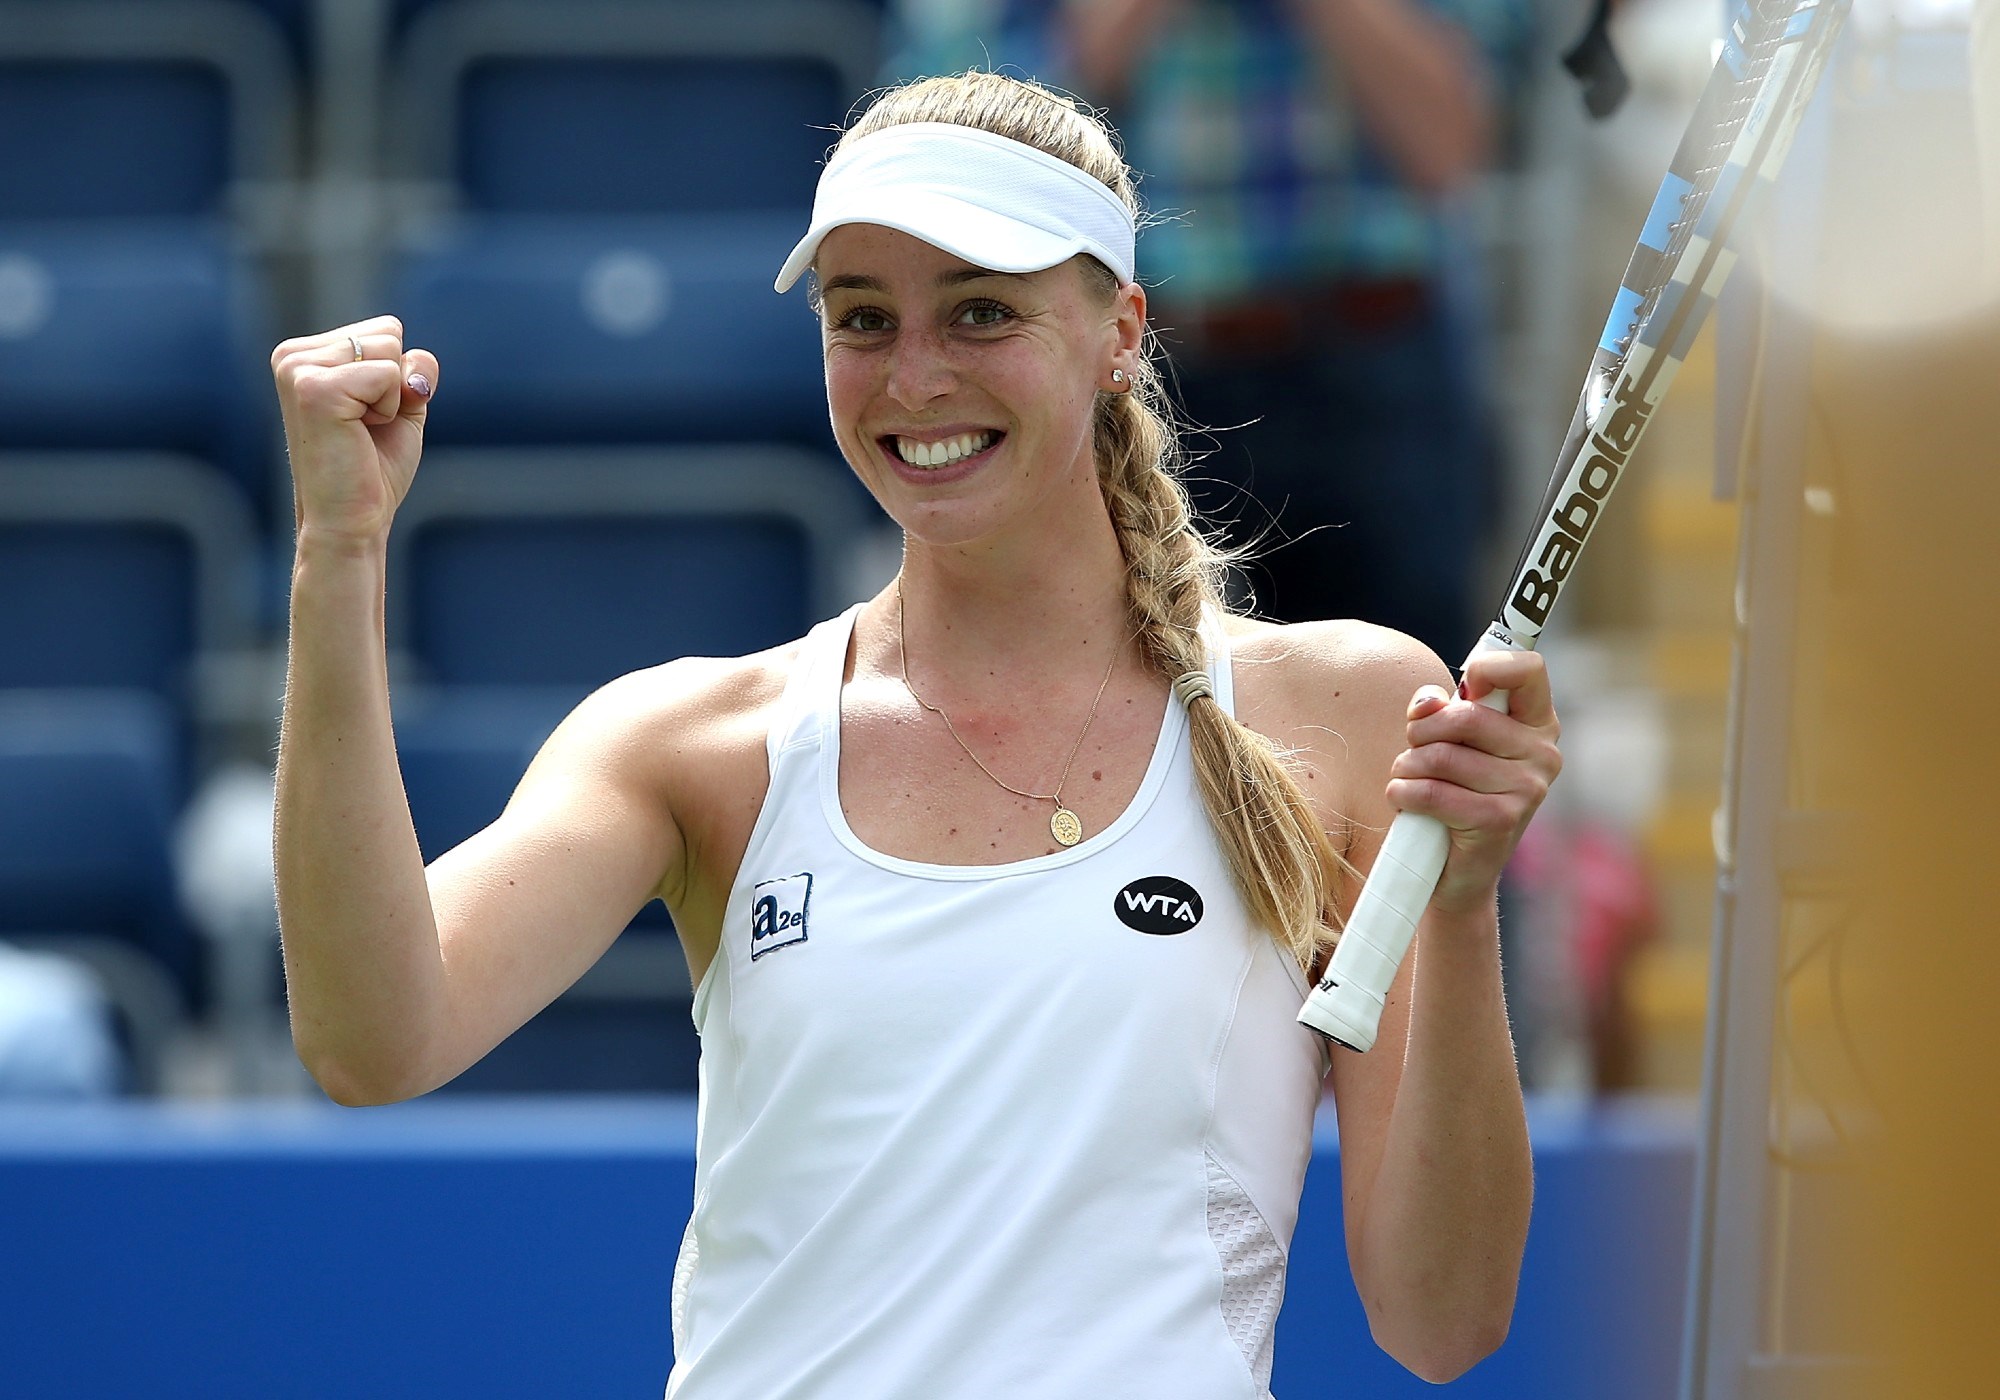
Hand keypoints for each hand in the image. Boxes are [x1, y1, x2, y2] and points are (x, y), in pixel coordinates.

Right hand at [270, 315, 439, 545]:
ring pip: (389, 350)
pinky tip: (358, 434)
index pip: (385, 329)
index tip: (367, 416)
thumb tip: (415, 358)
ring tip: (359, 431)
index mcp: (304, 353)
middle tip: (365, 427)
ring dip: (390, 399)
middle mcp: (292, 354)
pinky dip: (388, 409)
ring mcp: (298, 369)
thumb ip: (412, 368)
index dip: (396, 377)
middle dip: (395, 385)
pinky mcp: (313, 389)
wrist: (352, 520)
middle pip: (388, 333)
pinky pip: (388, 374)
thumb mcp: (401, 405)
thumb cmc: (373, 469)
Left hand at [1385, 650, 1561, 916]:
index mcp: (1537, 724)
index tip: (1465, 683)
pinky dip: (1403, 793)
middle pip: (1466, 716)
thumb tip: (1427, 703)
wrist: (1457, 872)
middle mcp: (1542, 754)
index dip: (1489, 666)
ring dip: (1407, 766)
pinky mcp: (1500, 820)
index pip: (1528, 669)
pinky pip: (1431, 792)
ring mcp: (1527, 789)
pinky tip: (1403, 799)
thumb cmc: (1451, 792)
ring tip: (1408, 778)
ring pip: (1441, 755)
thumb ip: (1437, 710)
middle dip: (1421, 731)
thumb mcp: (1446, 741)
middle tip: (1413, 748)